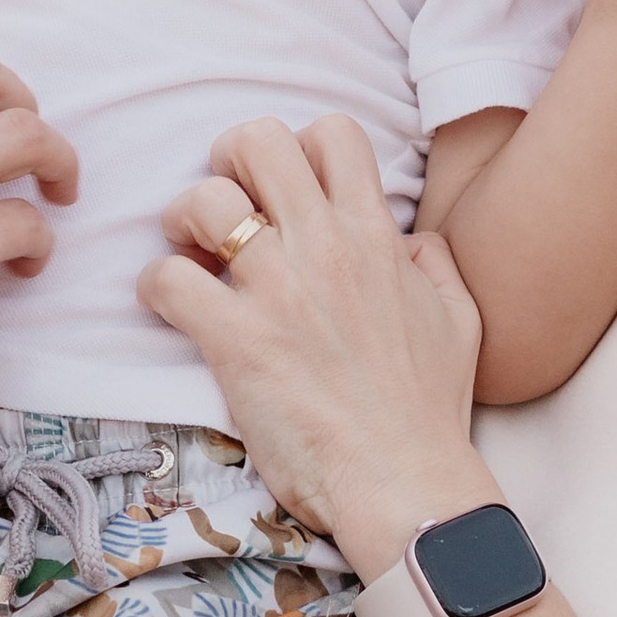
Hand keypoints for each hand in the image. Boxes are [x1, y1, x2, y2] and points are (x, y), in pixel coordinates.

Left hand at [143, 115, 491, 577]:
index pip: (332, 133)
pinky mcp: (235, 340)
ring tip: (194, 254)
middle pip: (258, 140)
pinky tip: (173, 307)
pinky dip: (157, 286)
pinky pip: (168, 278)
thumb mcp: (458, 320)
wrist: (407, 482)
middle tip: (227, 206)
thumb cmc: (430, 411)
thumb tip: (414, 240)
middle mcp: (324, 247)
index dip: (299, 148)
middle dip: (229, 160)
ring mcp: (278, 290)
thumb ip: (435, 265)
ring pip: (204, 198)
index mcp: (375, 236)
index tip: (286, 192)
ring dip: (185, 219)